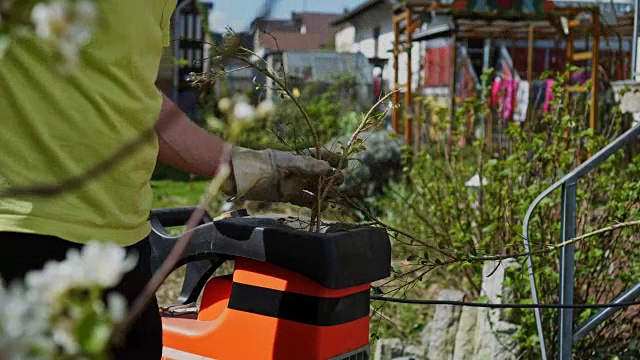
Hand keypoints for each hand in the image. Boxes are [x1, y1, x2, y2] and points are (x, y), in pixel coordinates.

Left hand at [222, 146, 343, 206]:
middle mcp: (298, 170)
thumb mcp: (286, 164)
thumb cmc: (263, 165)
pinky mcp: (287, 195)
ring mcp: (293, 183)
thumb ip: (306, 166)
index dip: (332, 159)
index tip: (344, 163)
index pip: (320, 156)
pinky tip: (322, 207)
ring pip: (313, 188)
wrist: (242, 177)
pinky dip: (312, 204)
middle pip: (320, 174)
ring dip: (324, 192)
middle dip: (331, 177)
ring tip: (334, 197)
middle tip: (341, 182)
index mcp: (299, 158)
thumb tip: (328, 168)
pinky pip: (303, 200)